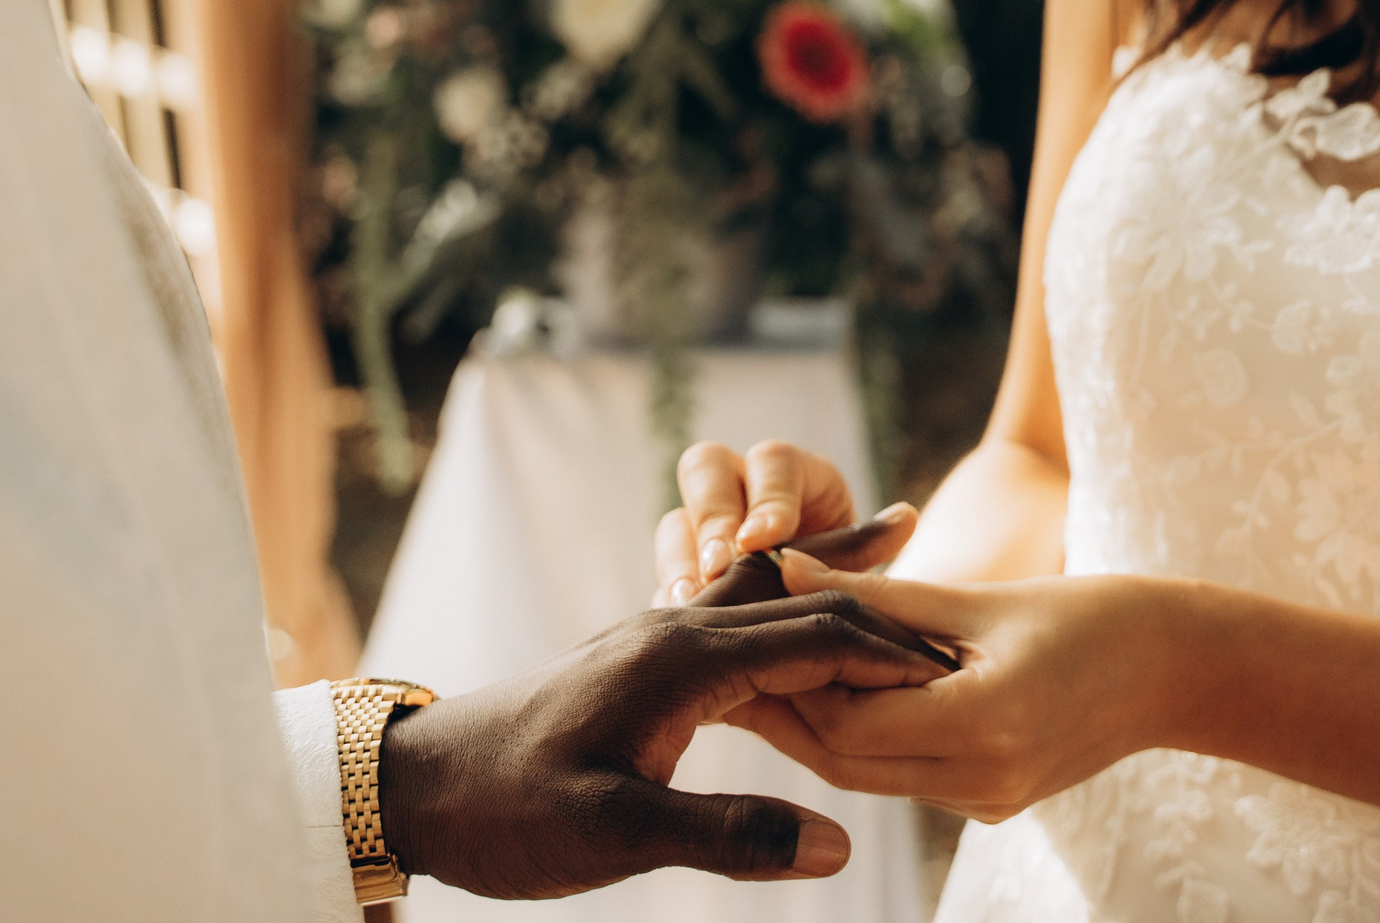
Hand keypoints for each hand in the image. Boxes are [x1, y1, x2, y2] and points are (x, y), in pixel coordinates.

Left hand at [375, 596, 950, 897]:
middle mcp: (677, 631)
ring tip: (898, 534)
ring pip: (769, 591)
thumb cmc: (508, 810)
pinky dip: (788, 600)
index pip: (816, 640)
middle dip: (885, 605)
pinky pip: (735, 613)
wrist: (418, 786)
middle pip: (805, 600)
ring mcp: (658, 638)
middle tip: (962, 613)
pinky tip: (797, 605)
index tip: (962, 669)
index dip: (894, 656)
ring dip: (835, 574)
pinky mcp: (642, 658)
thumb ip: (726, 835)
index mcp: (682, 660)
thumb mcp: (614, 834)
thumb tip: (839, 845)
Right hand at [654, 437, 915, 602]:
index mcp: (790, 475)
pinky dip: (670, 598)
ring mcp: (701, 528)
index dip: (769, 498)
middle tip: (719, 566)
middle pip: (706, 468)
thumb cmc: (838, 590)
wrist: (810, 641)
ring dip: (681, 558)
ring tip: (691, 600)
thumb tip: (906, 517)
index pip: (774, 461)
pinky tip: (680, 627)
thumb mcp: (850, 567)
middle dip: (713, 518)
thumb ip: (859, 549)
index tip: (768, 540)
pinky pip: (663, 575)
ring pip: (676, 521)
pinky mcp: (680, 574)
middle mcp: (740, 487)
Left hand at [735, 551, 1177, 822]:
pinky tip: (834, 690)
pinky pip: (905, 775)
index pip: (850, 719)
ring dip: (821, 724)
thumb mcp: (981, 597)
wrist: (1180, 672)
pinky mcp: (991, 801)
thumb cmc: (1092, 615)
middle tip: (733, 663)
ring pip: (870, 775)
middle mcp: (981, 781)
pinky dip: (867, 734)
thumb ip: (878, 593)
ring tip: (765, 671)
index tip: (746, 636)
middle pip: (847, 761)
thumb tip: (788, 568)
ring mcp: (987, 801)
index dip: (791, 680)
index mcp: (983, 725)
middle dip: (790, 710)